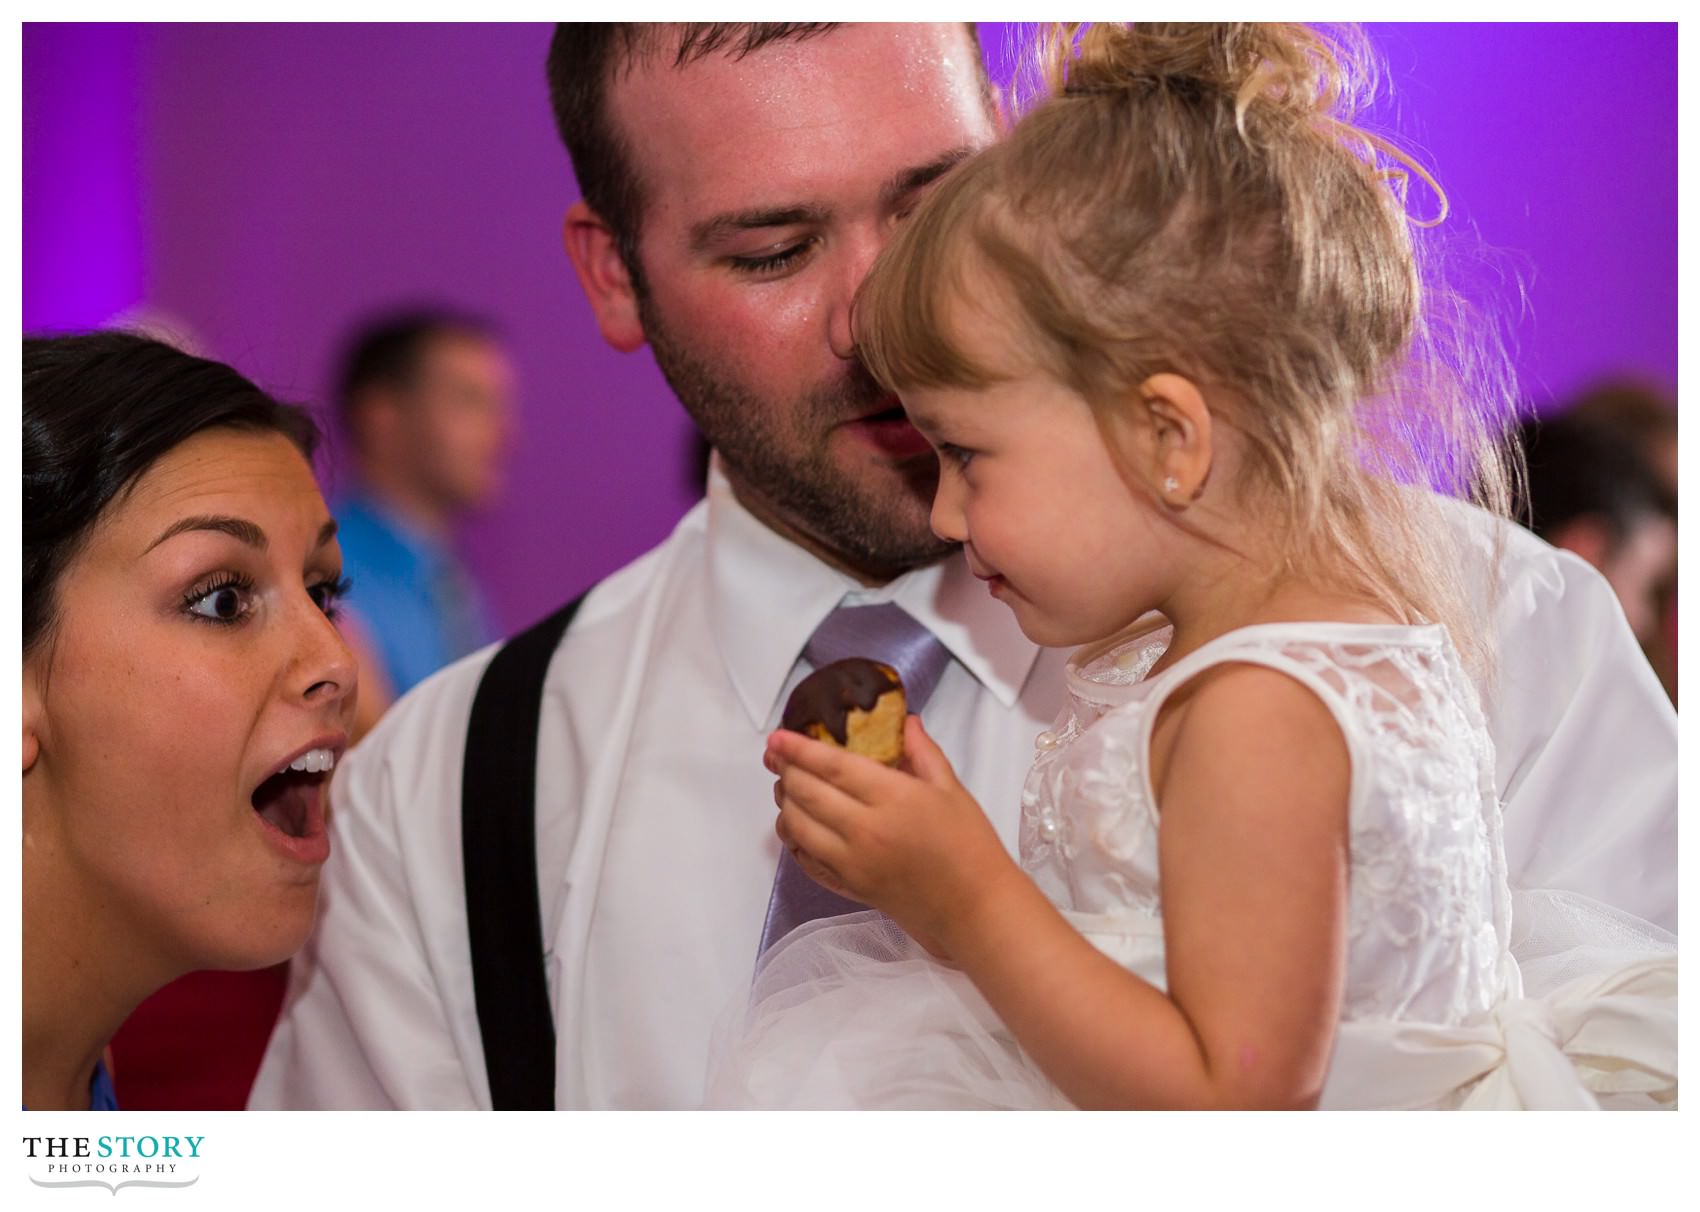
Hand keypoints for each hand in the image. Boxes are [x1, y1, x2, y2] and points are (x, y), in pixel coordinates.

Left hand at [765, 715, 1019, 952]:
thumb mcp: (951, 789)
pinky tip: (796, 825)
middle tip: (777, 757)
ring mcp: (851, 863)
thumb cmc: (969, 845)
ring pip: (796, 827)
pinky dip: (793, 839)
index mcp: (893, 798)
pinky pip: (805, 860)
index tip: (776, 736)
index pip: (832, 766)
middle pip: (806, 794)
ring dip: (784, 803)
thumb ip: (922, 752)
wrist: (975, 908)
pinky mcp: (847, 887)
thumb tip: (906, 721)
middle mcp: (865, 830)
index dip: (798, 749)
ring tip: (786, 787)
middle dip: (785, 771)